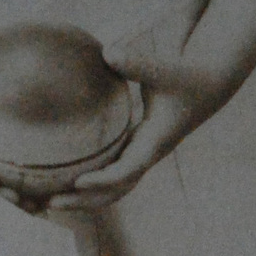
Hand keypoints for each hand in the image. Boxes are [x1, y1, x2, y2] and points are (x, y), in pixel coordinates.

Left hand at [46, 53, 227, 213]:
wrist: (206, 85)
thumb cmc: (185, 75)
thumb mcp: (164, 69)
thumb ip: (138, 63)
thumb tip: (107, 52)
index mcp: (154, 142)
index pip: (128, 170)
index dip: (103, 179)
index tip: (77, 182)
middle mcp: (146, 154)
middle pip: (115, 190)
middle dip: (85, 200)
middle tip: (50, 203)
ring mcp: (140, 154)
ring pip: (112, 186)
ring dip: (83, 196)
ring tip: (48, 199)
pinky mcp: (134, 148)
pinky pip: (110, 172)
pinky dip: (89, 179)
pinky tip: (62, 177)